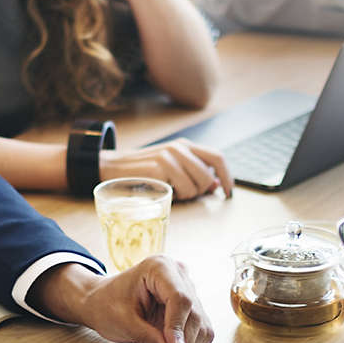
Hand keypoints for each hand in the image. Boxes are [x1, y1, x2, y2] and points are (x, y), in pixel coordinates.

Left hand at [29, 258, 214, 342]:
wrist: (102, 301)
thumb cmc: (107, 303)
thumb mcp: (121, 321)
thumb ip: (146, 337)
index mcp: (160, 267)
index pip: (180, 298)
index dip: (179, 327)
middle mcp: (179, 276)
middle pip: (194, 315)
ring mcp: (188, 291)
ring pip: (202, 327)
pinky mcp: (190, 309)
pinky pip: (199, 333)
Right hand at [100, 139, 232, 200]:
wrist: (115, 168)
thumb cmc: (146, 171)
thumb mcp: (173, 167)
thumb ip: (195, 173)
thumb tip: (217, 186)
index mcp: (186, 145)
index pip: (217, 157)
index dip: (227, 176)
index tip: (228, 192)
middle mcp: (179, 148)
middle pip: (208, 175)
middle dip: (201, 191)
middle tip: (187, 194)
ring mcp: (169, 157)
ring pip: (196, 185)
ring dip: (188, 195)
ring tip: (172, 191)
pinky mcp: (159, 168)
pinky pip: (182, 190)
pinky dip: (176, 197)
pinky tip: (164, 191)